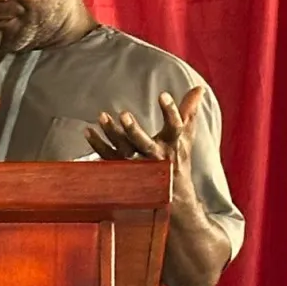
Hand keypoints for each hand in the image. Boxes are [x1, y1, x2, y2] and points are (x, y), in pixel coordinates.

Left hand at [85, 85, 202, 176]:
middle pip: (143, 143)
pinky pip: (108, 158)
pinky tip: (88, 131)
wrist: (171, 197)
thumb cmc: (178, 161)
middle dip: (133, 130)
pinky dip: (97, 145)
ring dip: (111, 134)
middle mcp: (155, 157)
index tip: (163, 94)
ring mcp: (138, 166)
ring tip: (102, 116)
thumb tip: (198, 88)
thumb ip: (189, 112)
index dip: (170, 110)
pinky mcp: (123, 172)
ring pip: (123, 150)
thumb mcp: (185, 137)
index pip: (175, 126)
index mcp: (173, 145)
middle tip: (124, 114)